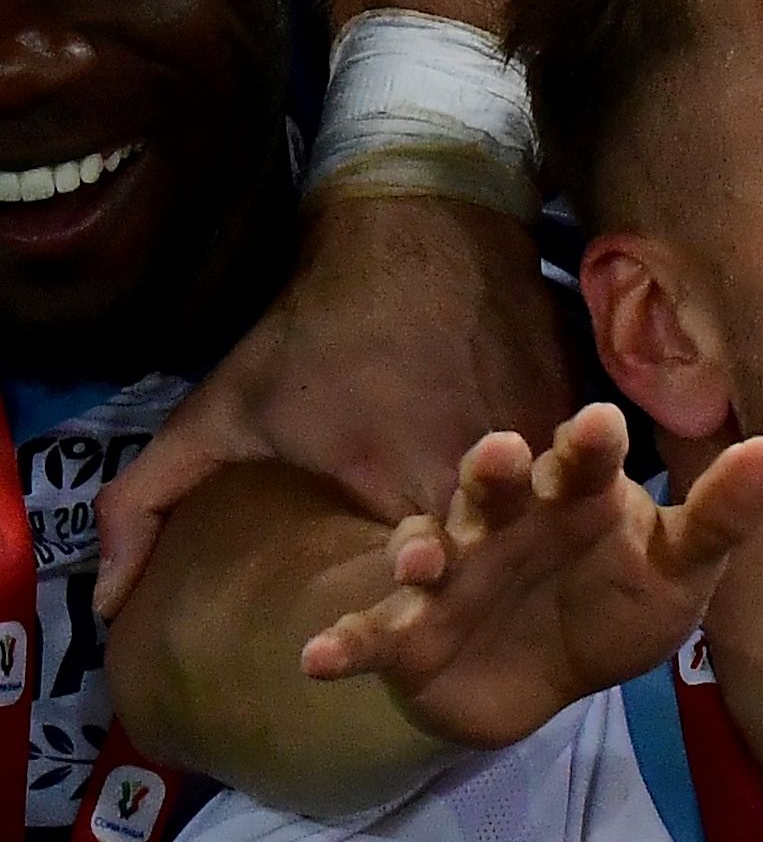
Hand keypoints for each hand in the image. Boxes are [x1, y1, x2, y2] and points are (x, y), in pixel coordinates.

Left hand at [95, 193, 572, 600]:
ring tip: (506, 560)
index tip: (390, 609)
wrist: (421, 230)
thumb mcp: (218, 412)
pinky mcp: (579, 408)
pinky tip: (545, 503)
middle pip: (486, 561)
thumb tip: (105, 603)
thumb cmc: (312, 329)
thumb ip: (146, 507)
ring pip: (540, 521)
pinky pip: (573, 478)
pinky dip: (557, 494)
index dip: (404, 611)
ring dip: (521, 542)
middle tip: (453, 590)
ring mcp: (543, 437)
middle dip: (470, 583)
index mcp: (398, 478)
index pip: (415, 584)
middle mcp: (485, 468)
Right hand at [293, 407, 762, 750]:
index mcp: (572, 499)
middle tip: (496, 452)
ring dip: (415, 549)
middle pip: (493, 490)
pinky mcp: (408, 633)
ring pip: (426, 549)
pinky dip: (342, 643)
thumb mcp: (679, 568)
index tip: (600, 423)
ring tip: (418, 559)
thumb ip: (719, 517)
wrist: (549, 677)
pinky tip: (317, 658)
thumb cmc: (617, 601)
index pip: (584, 463)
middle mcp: (503, 524)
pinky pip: (371, 633)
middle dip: (491, 473)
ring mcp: (450, 576)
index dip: (589, 446)